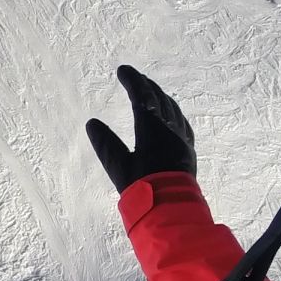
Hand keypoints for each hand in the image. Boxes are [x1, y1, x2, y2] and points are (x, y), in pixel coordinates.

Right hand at [86, 64, 198, 191]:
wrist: (172, 209)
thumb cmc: (143, 188)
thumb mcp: (118, 168)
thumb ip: (106, 144)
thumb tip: (92, 123)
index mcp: (152, 130)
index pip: (142, 97)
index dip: (132, 81)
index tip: (122, 70)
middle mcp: (170, 129)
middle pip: (159, 100)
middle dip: (146, 86)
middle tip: (135, 78)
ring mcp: (181, 139)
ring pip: (172, 110)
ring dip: (160, 97)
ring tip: (151, 92)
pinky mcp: (187, 150)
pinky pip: (181, 123)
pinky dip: (172, 112)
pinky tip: (171, 116)